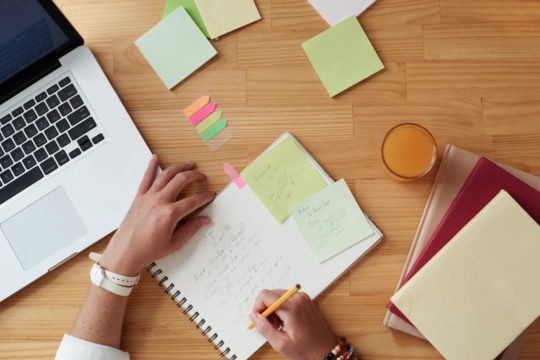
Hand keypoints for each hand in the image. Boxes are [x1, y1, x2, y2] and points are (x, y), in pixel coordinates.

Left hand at [99, 155, 214, 275]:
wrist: (125, 252)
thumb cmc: (148, 250)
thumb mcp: (175, 243)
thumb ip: (191, 229)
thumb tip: (205, 220)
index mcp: (170, 214)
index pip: (194, 200)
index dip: (205, 196)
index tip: (211, 195)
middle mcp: (159, 202)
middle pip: (181, 180)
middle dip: (195, 176)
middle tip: (202, 177)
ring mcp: (148, 197)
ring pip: (166, 175)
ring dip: (179, 167)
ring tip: (189, 165)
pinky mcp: (139, 197)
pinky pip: (146, 178)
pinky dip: (151, 166)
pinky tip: (155, 158)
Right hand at [250, 289, 335, 359]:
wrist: (325, 350)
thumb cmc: (306, 349)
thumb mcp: (281, 343)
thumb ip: (264, 328)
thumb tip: (254, 316)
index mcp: (292, 307)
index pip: (265, 295)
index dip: (257, 307)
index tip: (258, 319)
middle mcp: (298, 298)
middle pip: (270, 294)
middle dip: (265, 309)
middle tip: (268, 325)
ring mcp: (302, 297)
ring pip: (277, 296)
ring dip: (272, 309)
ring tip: (277, 326)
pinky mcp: (304, 300)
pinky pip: (285, 298)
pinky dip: (280, 308)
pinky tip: (283, 322)